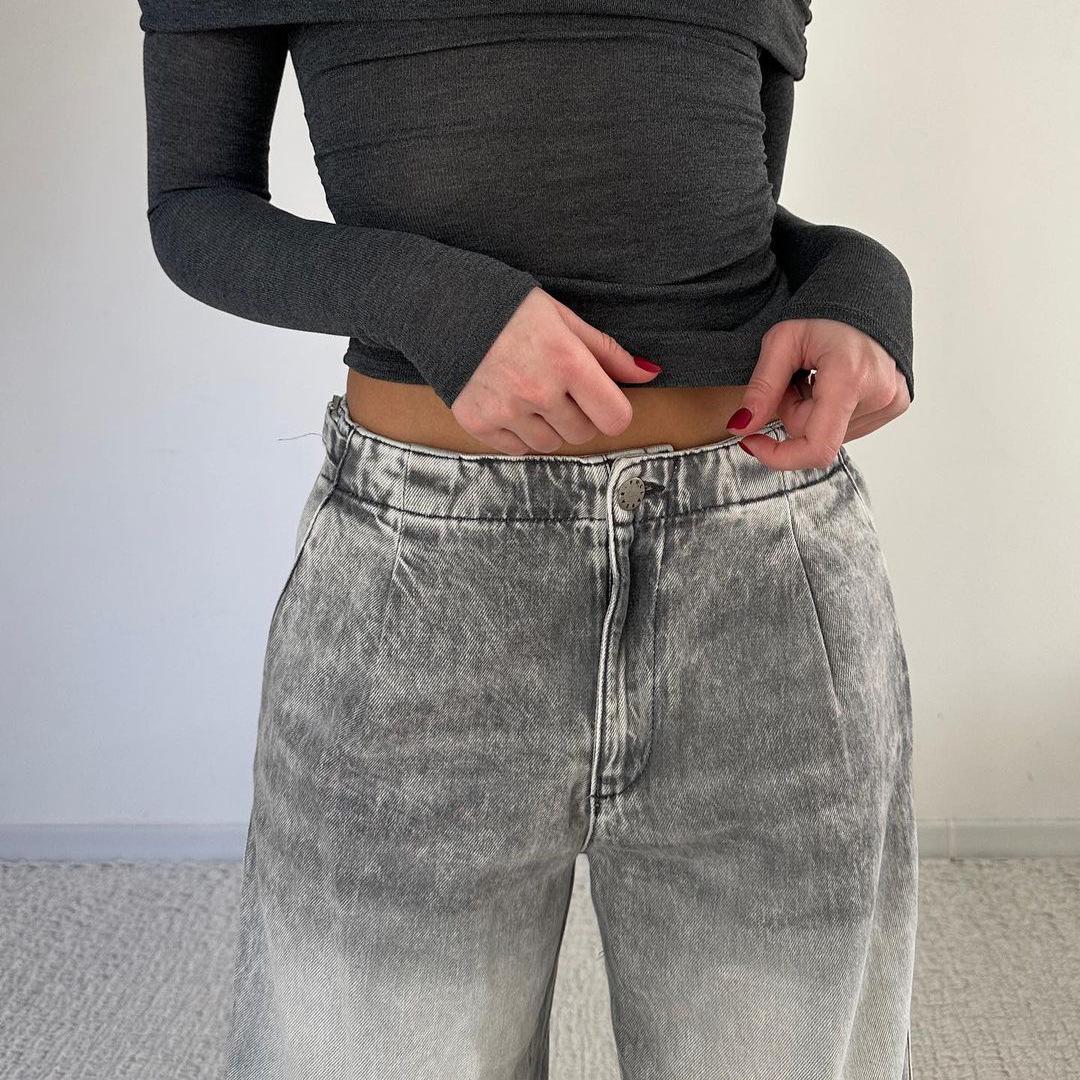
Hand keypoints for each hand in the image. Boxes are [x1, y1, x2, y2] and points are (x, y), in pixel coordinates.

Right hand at [451, 287, 661, 453]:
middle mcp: (539, 391)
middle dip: (578, 416)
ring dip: (548, 427)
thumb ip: (606, 352)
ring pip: (550, 445)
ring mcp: (507, 410)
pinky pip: (516, 449)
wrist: (442, 307)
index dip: (612, 410)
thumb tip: (648, 373)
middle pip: (582, 434)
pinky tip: (508, 403)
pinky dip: (517, 433)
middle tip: (557, 388)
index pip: (615, 418)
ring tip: (529, 393)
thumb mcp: (563, 318)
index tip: (600, 398)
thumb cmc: (509, 308)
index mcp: (567, 361)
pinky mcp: (478, 423)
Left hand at [726, 318, 909, 470]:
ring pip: (828, 434)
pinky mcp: (896, 405)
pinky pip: (847, 429)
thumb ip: (761, 387)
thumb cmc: (823, 314)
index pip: (816, 447)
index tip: (753, 442)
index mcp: (850, 377)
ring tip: (818, 378)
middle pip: (812, 436)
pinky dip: (831, 413)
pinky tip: (834, 385)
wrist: (866, 300)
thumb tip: (741, 427)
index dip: (780, 456)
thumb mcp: (781, 341)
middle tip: (796, 379)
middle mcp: (879, 393)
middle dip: (793, 413)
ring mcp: (891, 402)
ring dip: (812, 413)